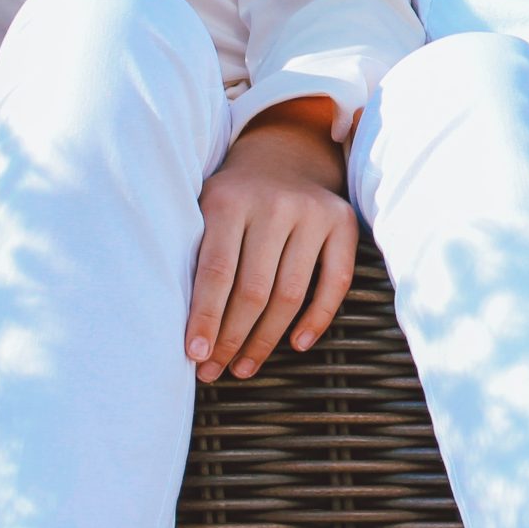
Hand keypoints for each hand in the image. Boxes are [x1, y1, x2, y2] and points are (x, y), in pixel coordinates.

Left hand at [185, 97, 356, 381]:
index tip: (195, 356)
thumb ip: (193, 255)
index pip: (216, 271)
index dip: (205, 317)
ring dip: (265, 340)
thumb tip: (184, 330)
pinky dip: (317, 319)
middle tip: (214, 371)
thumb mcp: (203, 210)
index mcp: (229, 199)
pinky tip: (296, 344)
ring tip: (243, 366)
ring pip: (290, 293)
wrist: (283, 156)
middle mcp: (274, 203)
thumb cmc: (233, 198)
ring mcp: (313, 212)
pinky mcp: (343, 222)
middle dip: (231, 338)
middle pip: (253, 289)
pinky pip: (335, 282)